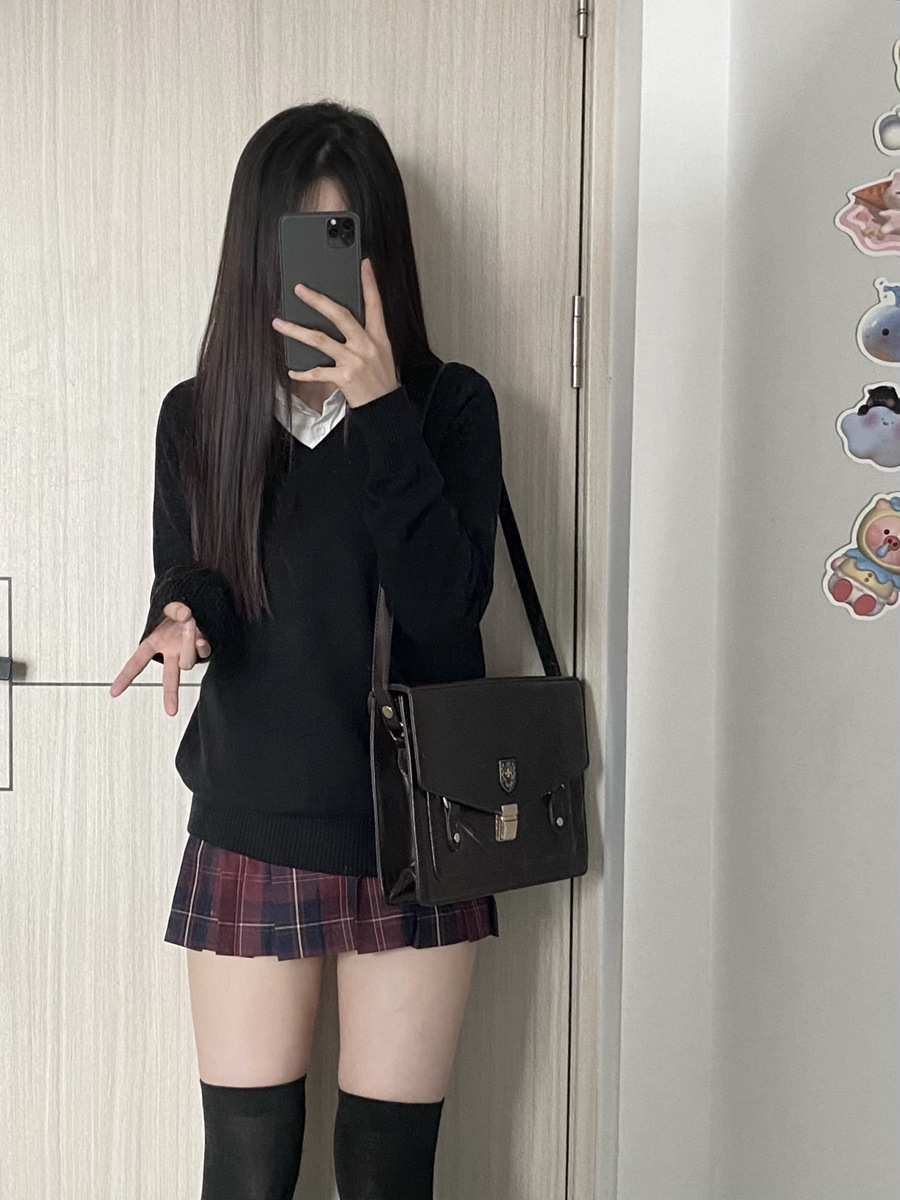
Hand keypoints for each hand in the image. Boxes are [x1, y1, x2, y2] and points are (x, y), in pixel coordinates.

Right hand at [109, 601, 209, 715]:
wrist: (197, 599)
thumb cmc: (178, 605)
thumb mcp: (171, 603)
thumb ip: (176, 609)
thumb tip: (185, 616)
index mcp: (155, 641)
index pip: (137, 661)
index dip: (125, 676)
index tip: (114, 691)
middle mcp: (171, 650)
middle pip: (170, 676)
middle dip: (170, 694)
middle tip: (170, 711)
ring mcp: (187, 651)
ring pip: (187, 661)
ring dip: (187, 644)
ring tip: (189, 625)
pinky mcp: (202, 648)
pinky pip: (203, 653)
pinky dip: (202, 646)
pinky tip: (200, 638)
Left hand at [271, 256, 398, 407]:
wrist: (385, 407)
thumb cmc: (381, 380)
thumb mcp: (382, 352)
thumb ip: (366, 334)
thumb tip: (343, 319)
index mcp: (378, 337)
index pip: (375, 304)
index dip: (370, 282)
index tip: (364, 263)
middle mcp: (365, 345)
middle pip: (339, 315)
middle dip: (317, 300)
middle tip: (300, 289)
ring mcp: (353, 361)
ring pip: (320, 340)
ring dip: (296, 331)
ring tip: (279, 323)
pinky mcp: (343, 377)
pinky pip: (317, 372)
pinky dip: (303, 372)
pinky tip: (292, 369)